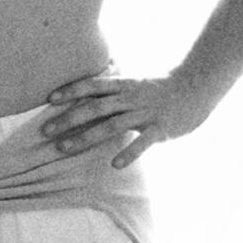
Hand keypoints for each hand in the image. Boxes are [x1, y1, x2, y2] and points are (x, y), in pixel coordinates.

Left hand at [40, 64, 210, 169]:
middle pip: (94, 107)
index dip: (71, 90)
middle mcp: (130, 98)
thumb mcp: (137, 81)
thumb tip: (98, 77)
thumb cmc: (164, 86)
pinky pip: (143, 142)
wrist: (198, 86)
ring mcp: (145, 113)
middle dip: (67, 119)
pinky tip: (115, 165)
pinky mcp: (161, 128)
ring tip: (64, 148)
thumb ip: (117, 83)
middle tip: (45, 130)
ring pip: (111, 125)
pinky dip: (129, 153)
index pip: (92, 85)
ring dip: (86, 137)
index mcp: (124, 85)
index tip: (49, 99)